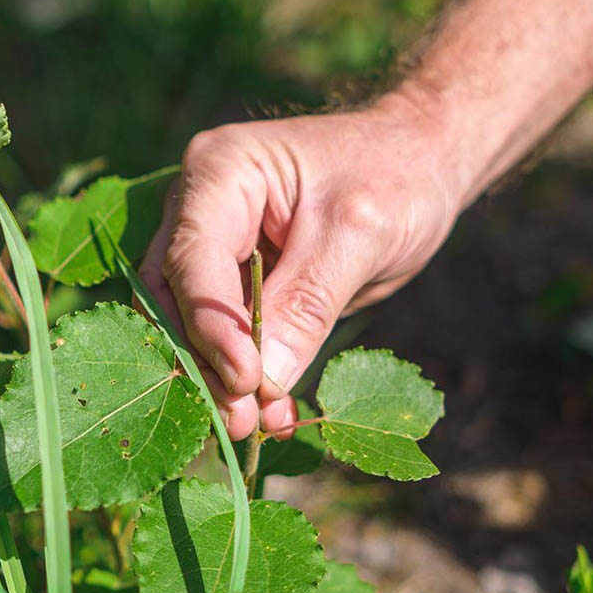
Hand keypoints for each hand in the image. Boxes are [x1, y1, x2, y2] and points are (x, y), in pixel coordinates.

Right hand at [140, 94, 463, 440]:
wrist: (419, 165)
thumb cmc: (395, 177)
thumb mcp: (360, 235)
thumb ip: (307, 304)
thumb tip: (260, 383)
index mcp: (220, 172)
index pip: (193, 260)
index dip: (211, 327)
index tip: (246, 384)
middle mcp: (200, 207)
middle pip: (173, 297)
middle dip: (204, 362)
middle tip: (240, 423)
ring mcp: (213, 245)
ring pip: (190, 325)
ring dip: (221, 379)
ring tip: (259, 427)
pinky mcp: (234, 281)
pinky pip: (225, 335)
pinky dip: (247, 376)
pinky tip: (276, 414)